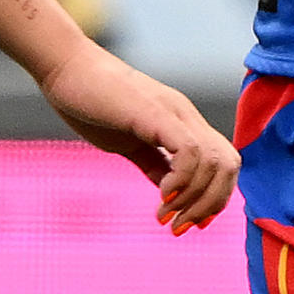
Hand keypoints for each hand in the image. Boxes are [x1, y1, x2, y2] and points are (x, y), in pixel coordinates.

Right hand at [37, 43, 236, 231]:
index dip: (213, 198)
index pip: (222, 164)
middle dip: (211, 204)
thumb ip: (152, 163)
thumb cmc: (89, 101)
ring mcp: (175, 114)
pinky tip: (162, 195)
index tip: (187, 223)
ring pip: (215, 163)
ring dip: (194, 200)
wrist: (64, 67)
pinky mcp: (157, 115)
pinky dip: (183, 181)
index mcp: (182, 123)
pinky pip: (190, 153)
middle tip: (179, 226)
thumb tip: (170, 191)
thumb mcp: (127, 142)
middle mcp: (186, 117)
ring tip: (164, 215)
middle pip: (229, 165)